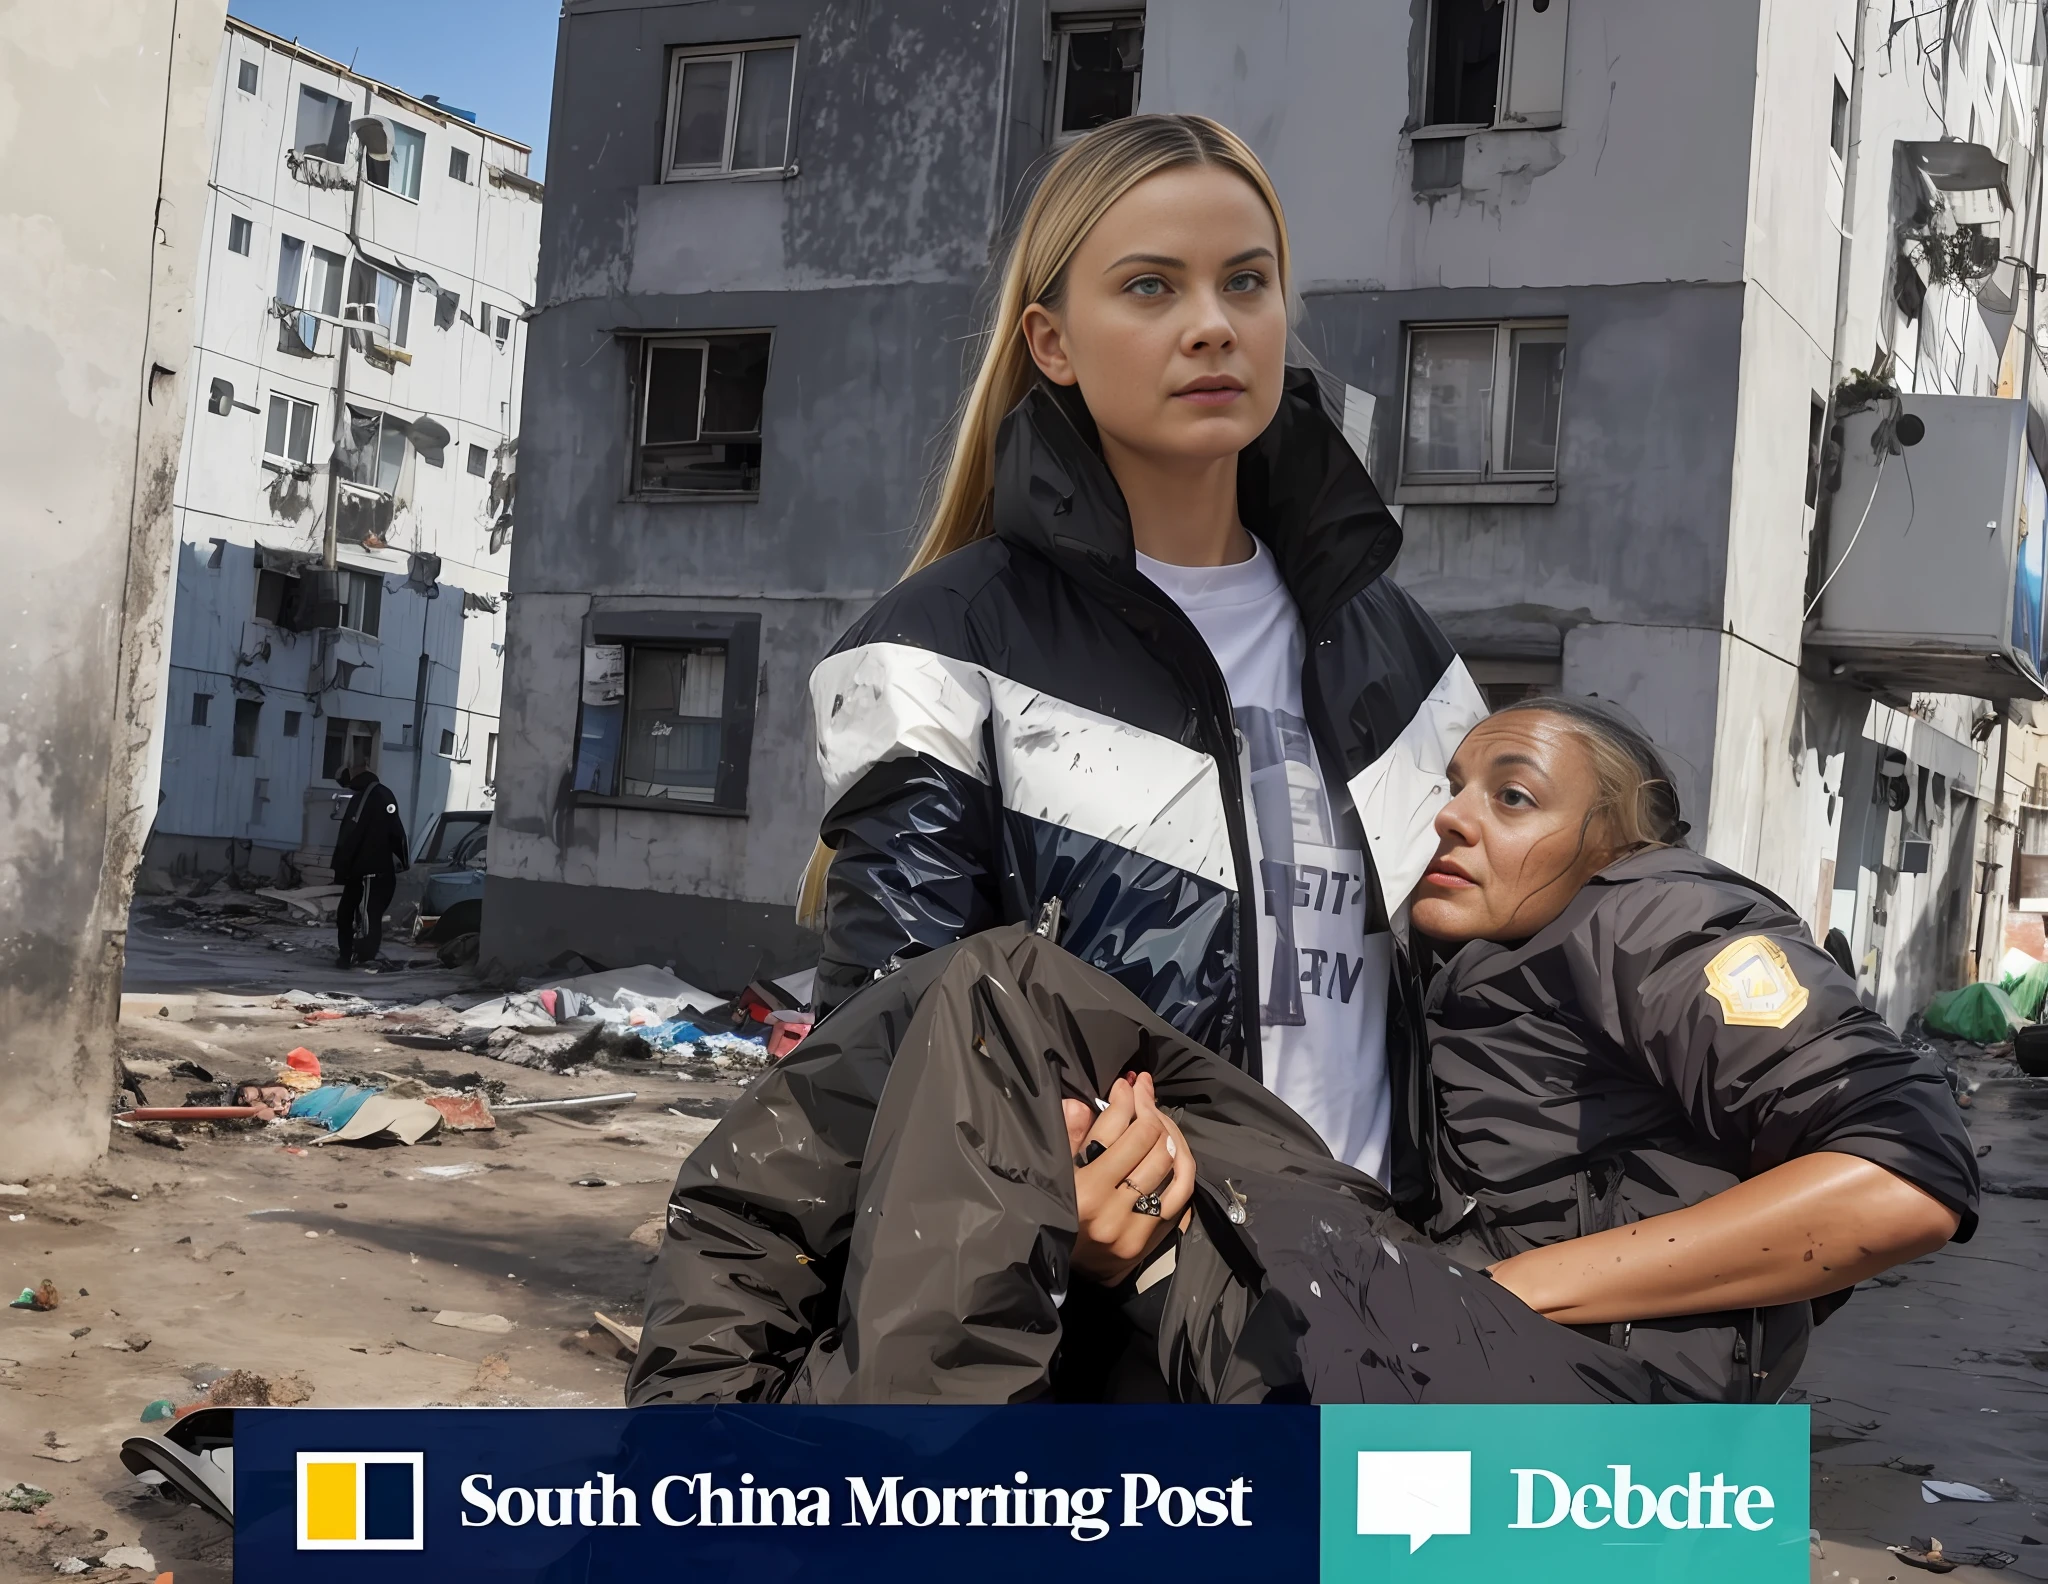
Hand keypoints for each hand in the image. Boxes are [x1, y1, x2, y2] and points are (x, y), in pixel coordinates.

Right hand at [1060, 1073, 1196, 1285]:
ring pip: (1169, 1163)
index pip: (1113, 1130)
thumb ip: (1068, 1137)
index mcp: (1081, 1188)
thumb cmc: (1059, 1213)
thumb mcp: (1054, 1174)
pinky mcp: (1153, 1237)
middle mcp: (1110, 1207)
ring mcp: (1135, 1224)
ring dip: (1168, 1132)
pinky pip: (1181, 1192)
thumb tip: (1081, 1103)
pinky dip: (1183, 1165)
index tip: (1126, 1084)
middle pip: (1146, 1141)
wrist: (1074, 1272)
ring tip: (1159, 1118)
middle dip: (1149, 1108)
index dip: (1124, 1099)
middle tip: (1145, 1092)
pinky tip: (1175, 1148)